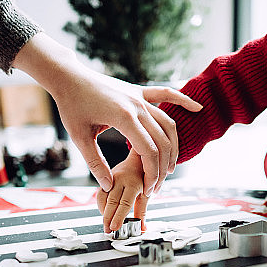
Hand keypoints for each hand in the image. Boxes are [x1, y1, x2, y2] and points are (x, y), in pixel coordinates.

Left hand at [13, 33, 201, 193]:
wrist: (69, 77)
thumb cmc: (71, 106)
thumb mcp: (79, 138)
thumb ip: (95, 164)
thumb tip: (108, 187)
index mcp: (124, 117)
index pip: (149, 152)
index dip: (152, 174)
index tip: (148, 190)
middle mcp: (137, 106)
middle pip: (162, 142)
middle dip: (163, 167)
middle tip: (158, 186)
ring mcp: (140, 96)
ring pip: (168, 124)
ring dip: (173, 147)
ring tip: (170, 167)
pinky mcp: (139, 90)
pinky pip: (166, 95)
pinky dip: (183, 101)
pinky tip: (198, 109)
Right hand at [96, 150, 149, 232]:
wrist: (137, 158)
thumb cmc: (144, 176)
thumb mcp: (146, 194)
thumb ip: (142, 211)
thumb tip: (143, 228)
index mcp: (133, 184)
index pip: (124, 204)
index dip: (118, 217)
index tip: (114, 227)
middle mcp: (121, 180)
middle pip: (112, 202)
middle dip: (108, 218)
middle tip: (107, 230)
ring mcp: (112, 178)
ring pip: (103, 197)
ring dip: (103, 212)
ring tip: (105, 223)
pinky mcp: (106, 178)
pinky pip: (100, 193)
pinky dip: (101, 205)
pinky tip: (104, 212)